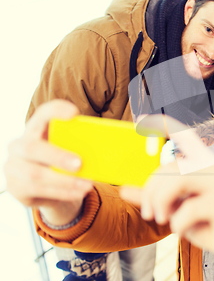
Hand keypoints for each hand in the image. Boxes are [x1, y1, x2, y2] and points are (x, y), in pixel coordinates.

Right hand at [4, 100, 92, 225]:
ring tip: (87, 185)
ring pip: (36, 175)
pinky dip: (62, 192)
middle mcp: (19, 146)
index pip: (42, 113)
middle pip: (32, 147)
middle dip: (57, 156)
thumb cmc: (61, 162)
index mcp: (35, 129)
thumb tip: (110, 144)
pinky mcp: (16, 188)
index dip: (56, 110)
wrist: (46, 188)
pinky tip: (79, 192)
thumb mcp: (68, 149)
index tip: (75, 113)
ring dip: (65, 181)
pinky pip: (38, 191)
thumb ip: (79, 144)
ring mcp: (14, 167)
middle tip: (80, 164)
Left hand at [121, 116, 213, 269]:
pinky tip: (181, 231)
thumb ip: (155, 199)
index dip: (167, 126)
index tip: (144, 118)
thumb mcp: (177, 210)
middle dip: (152, 192)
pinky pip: (190, 208)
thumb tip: (123, 190)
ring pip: (179, 179)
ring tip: (161, 220)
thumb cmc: (208, 225)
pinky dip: (178, 223)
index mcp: (205, 164)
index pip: (186, 138)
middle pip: (172, 167)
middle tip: (150, 214)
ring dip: (162, 202)